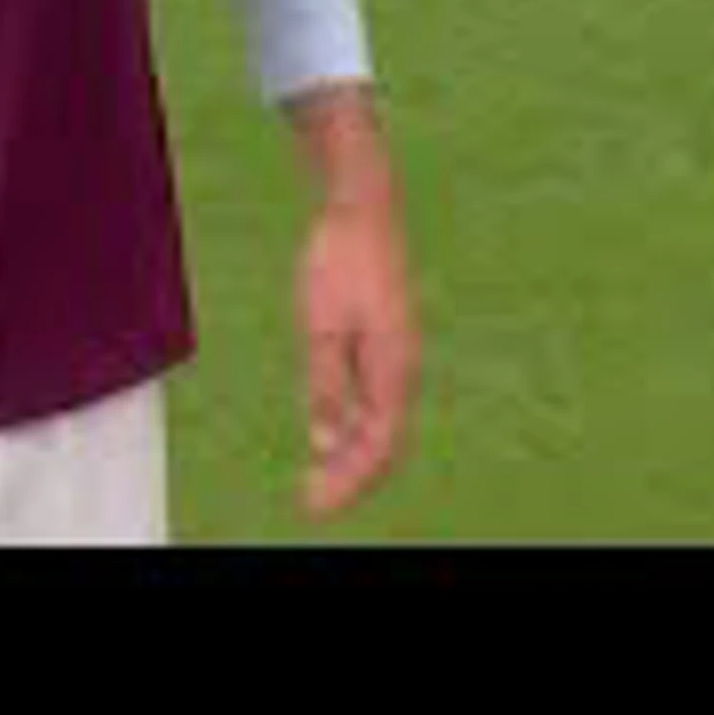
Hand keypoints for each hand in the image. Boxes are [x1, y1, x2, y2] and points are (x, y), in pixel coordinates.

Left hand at [297, 191, 421, 520]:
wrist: (362, 208)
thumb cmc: (340, 260)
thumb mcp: (321, 326)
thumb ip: (325, 385)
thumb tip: (325, 443)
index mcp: (394, 369)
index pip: (376, 446)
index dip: (347, 482)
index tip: (315, 506)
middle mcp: (402, 370)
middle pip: (382, 444)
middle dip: (349, 479)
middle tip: (311, 504)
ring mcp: (397, 358)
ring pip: (380, 425)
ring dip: (351, 458)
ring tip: (317, 483)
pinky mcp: (385, 345)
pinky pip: (374, 402)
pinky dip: (353, 428)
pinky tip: (328, 438)